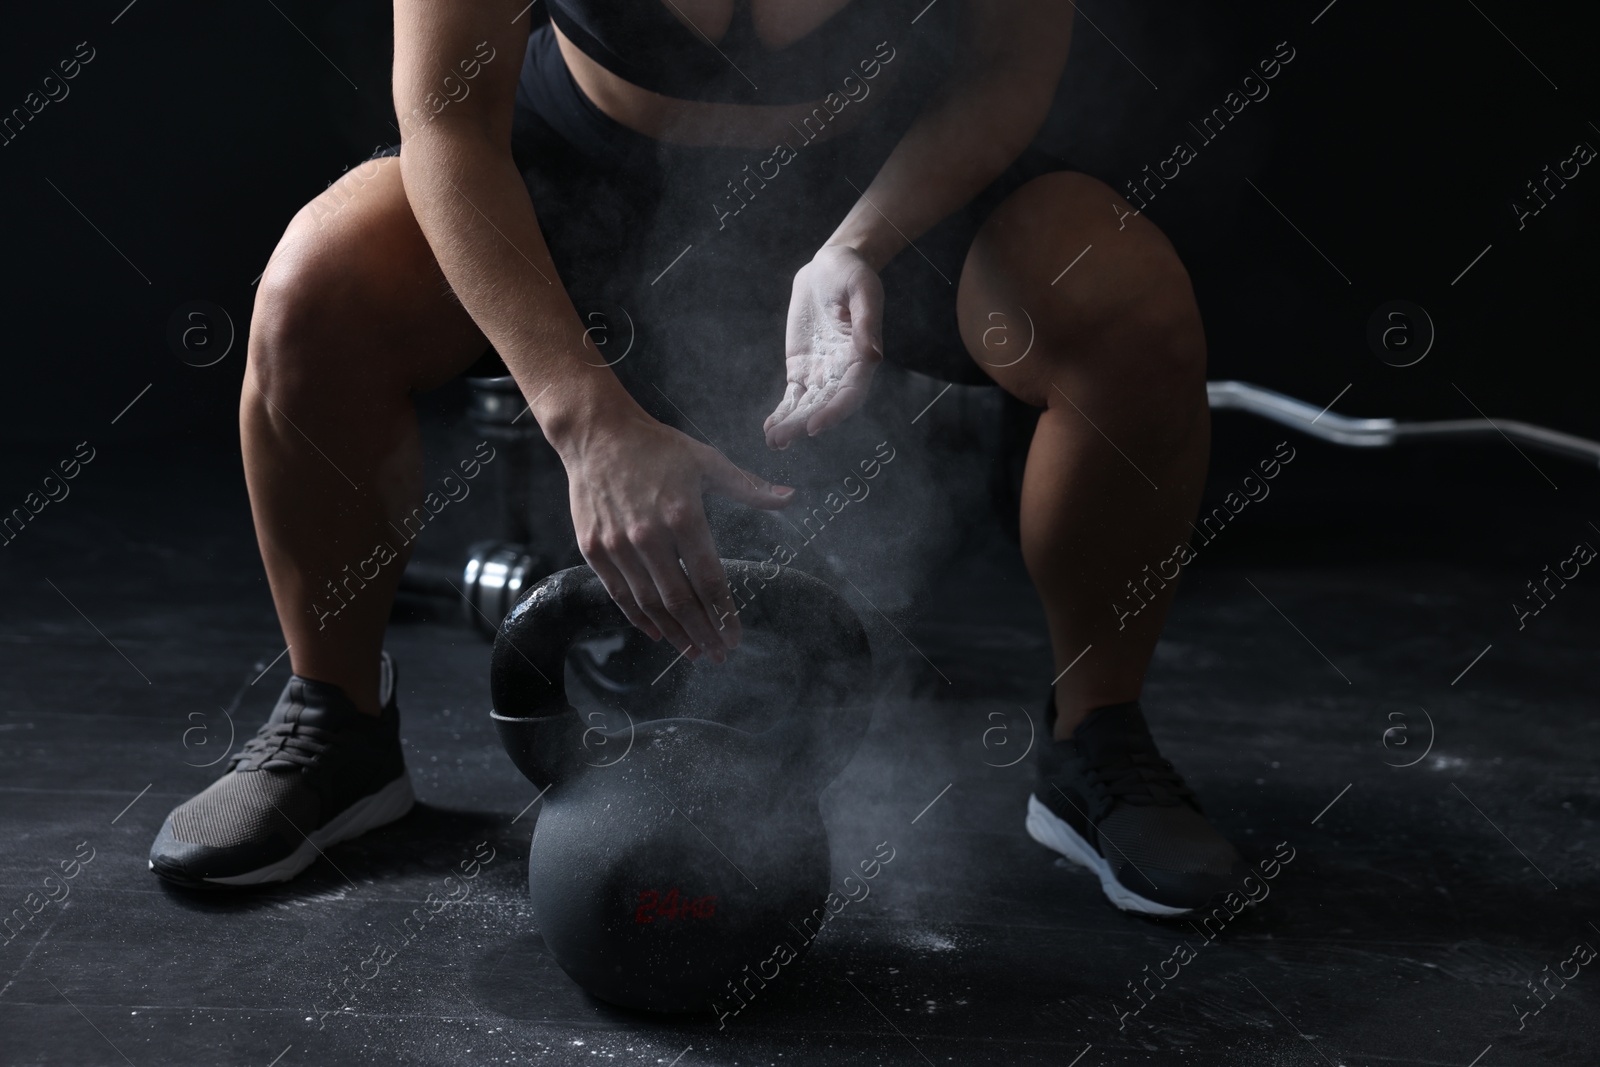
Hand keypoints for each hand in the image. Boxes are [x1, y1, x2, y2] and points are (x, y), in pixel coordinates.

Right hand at [562, 411, 792, 661]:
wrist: (596, 434)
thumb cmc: (656, 447)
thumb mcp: (706, 461)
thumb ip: (747, 487)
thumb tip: (788, 499)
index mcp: (683, 515)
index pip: (709, 578)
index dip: (724, 613)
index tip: (736, 636)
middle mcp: (649, 535)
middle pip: (680, 599)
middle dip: (704, 633)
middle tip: (719, 654)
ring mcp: (618, 545)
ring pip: (650, 603)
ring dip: (675, 633)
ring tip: (694, 651)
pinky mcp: (593, 548)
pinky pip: (620, 593)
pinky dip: (640, 618)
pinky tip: (658, 632)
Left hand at [764, 244, 883, 449]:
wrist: (830, 267)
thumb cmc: (852, 274)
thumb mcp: (863, 290)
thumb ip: (867, 321)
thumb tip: (873, 354)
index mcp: (862, 357)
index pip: (850, 393)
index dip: (834, 412)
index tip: (815, 425)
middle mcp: (843, 371)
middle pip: (824, 406)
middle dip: (804, 424)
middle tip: (782, 440)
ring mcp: (821, 373)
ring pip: (807, 406)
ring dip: (791, 425)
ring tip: (773, 441)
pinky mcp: (802, 369)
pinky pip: (793, 396)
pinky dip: (783, 413)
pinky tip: (770, 428)